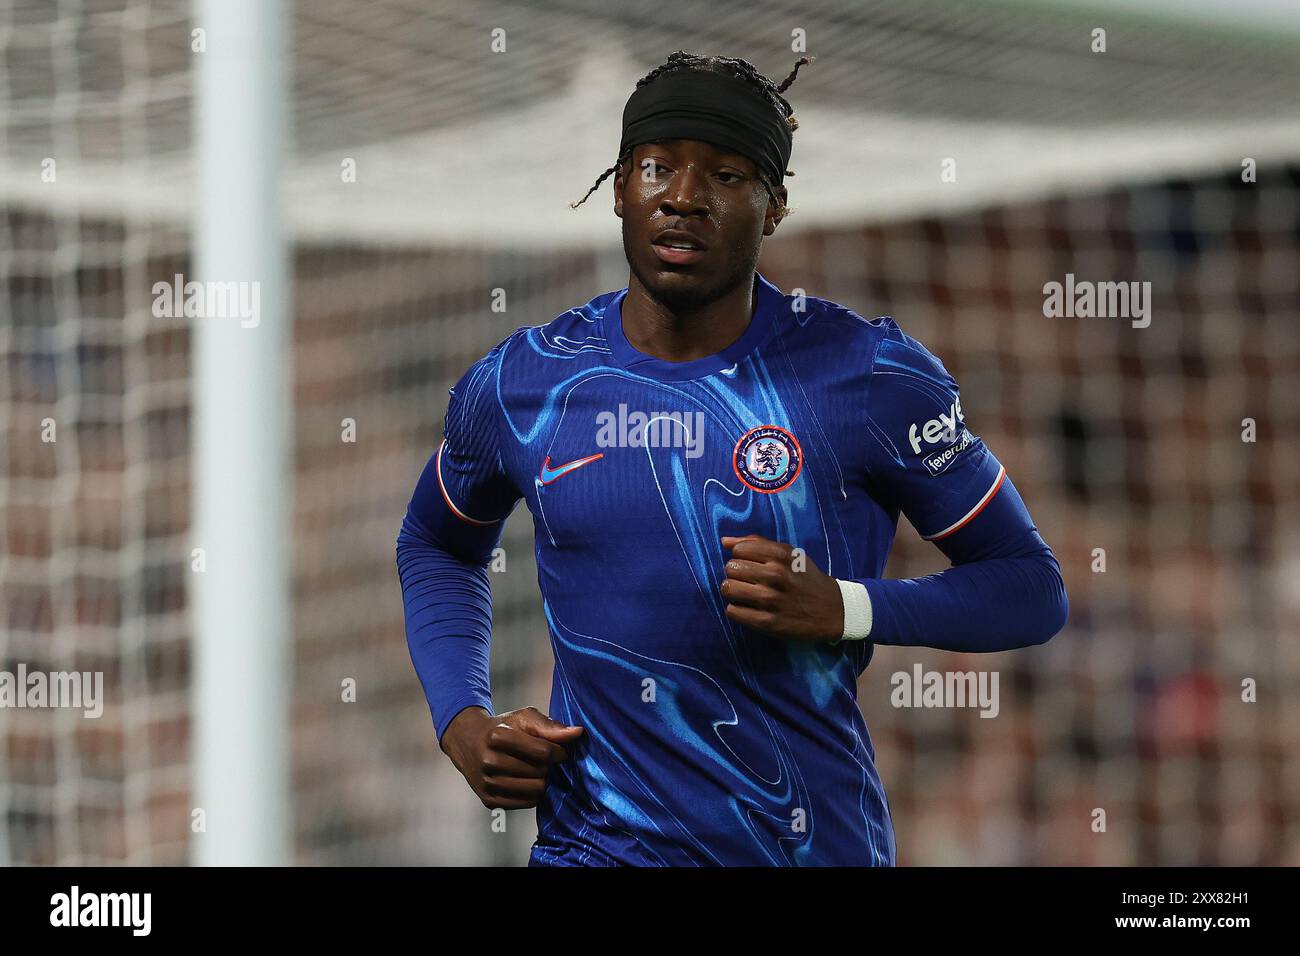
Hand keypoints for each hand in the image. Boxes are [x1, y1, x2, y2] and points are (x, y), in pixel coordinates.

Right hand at [440, 705, 584, 809]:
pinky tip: (527, 780)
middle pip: (540, 772)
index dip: (559, 752)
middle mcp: (489, 761)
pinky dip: (533, 793)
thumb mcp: (524, 718)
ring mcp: (487, 783)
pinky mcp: (489, 800)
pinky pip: (526, 804)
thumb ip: (550, 726)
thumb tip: (577, 733)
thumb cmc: (503, 727)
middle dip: (548, 766)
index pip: (544, 752)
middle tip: (543, 760)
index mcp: (497, 736)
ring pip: (535, 791)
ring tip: (536, 770)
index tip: (559, 750)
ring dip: (542, 780)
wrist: (468, 742)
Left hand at [720, 534, 843, 643]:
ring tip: (744, 594)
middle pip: (730, 568)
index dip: (740, 557)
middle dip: (735, 574)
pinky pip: (733, 612)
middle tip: (747, 581)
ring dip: (732, 592)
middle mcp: (776, 575)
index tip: (750, 564)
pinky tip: (748, 609)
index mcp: (781, 556)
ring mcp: (771, 600)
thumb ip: (758, 543)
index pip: (738, 550)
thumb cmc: (807, 579)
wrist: (834, 611)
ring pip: (728, 589)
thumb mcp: (790, 554)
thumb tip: (724, 541)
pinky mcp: (768, 623)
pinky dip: (736, 610)